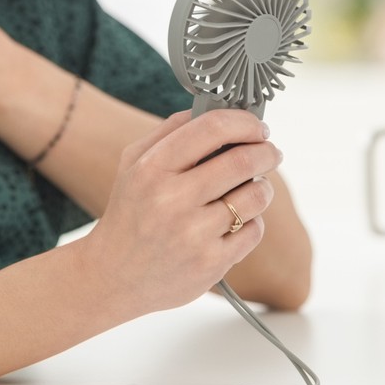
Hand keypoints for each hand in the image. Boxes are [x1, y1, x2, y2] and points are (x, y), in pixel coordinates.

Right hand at [82, 110, 282, 315]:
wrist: (114, 276)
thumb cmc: (130, 213)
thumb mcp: (133, 164)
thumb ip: (170, 131)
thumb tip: (213, 109)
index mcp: (152, 168)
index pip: (211, 128)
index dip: (244, 122)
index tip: (257, 127)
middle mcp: (172, 199)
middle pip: (242, 161)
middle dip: (266, 152)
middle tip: (271, 152)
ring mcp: (193, 234)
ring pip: (255, 197)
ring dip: (263, 187)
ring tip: (255, 187)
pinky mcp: (210, 263)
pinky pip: (254, 231)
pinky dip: (252, 222)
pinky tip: (236, 221)